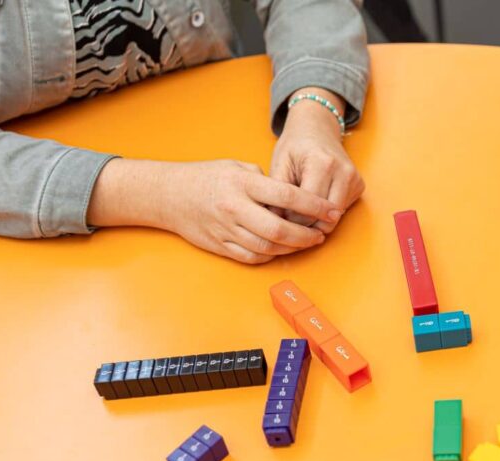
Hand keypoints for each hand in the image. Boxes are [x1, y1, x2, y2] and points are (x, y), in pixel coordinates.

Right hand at [87, 158, 340, 263]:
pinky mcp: (219, 246)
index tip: (331, 210)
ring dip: (292, 248)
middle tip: (322, 233)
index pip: (287, 195)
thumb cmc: (207, 177)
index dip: (314, 205)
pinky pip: (252, 256)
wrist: (168, 194)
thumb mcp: (236, 166)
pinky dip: (271, 255)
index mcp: (242, 183)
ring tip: (306, 241)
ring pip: (268, 247)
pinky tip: (282, 249)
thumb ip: (265, 180)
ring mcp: (226, 229)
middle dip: (307, 235)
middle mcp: (234, 208)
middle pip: (279, 229)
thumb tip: (293, 197)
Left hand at [269, 87, 363, 234]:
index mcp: (322, 163)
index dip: (291, 219)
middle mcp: (344, 172)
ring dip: (317, 221)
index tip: (280, 215)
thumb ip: (277, 191)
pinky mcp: (359, 186)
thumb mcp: (279, 163)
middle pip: (325, 218)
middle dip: (305, 224)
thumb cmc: (295, 145)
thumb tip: (275, 219)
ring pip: (335, 218)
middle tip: (289, 218)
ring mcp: (355, 179)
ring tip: (300, 210)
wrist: (317, 128)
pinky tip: (315, 202)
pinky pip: (342, 211)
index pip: (309, 208)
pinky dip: (327, 213)